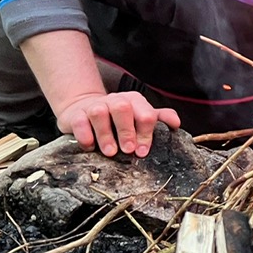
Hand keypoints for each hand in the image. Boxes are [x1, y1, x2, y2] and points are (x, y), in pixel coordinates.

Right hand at [54, 90, 180, 157]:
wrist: (84, 110)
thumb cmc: (117, 119)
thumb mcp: (139, 116)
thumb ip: (159, 118)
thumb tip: (176, 123)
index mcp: (134, 101)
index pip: (145, 114)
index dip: (146, 134)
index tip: (142, 152)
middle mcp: (115, 100)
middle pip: (123, 108)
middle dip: (127, 131)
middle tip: (128, 150)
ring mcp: (94, 106)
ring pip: (99, 113)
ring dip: (106, 135)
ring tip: (110, 152)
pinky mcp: (76, 115)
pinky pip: (79, 122)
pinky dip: (85, 136)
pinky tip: (90, 147)